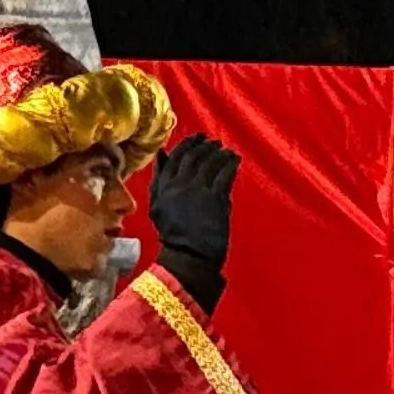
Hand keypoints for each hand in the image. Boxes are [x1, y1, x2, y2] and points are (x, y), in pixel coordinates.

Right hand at [146, 131, 239, 300]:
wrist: (189, 255)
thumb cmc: (174, 233)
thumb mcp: (157, 205)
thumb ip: (159, 178)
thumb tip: (162, 153)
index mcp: (164, 187)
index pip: (176, 157)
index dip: (188, 144)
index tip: (198, 138)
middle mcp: (180, 185)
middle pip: (194, 157)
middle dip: (205, 146)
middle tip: (214, 142)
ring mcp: (198, 191)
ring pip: (210, 163)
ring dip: (219, 153)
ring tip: (226, 150)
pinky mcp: (216, 199)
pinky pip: (224, 174)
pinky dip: (230, 164)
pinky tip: (235, 160)